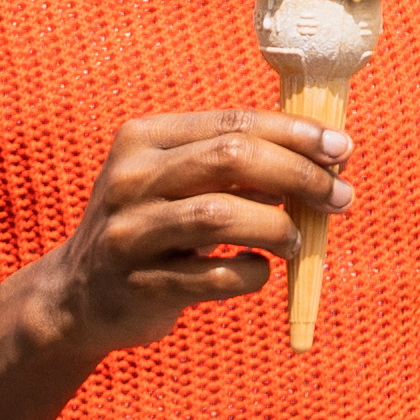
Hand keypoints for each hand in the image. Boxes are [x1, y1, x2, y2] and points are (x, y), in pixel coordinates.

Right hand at [37, 101, 354, 364]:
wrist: (77, 296)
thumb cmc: (152, 227)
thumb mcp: (174, 180)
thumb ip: (232, 163)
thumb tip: (324, 158)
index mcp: (144, 138)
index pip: (232, 122)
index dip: (294, 134)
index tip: (341, 149)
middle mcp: (131, 178)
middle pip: (230, 159)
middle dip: (298, 174)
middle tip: (340, 197)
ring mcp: (129, 232)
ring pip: (220, 215)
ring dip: (277, 226)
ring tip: (296, 241)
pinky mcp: (137, 285)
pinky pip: (213, 276)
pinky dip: (251, 273)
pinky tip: (259, 271)